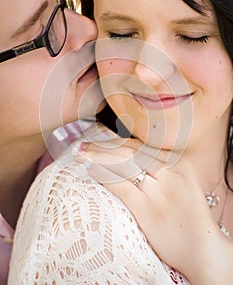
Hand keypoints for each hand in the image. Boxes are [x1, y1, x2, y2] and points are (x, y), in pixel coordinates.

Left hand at [73, 137, 232, 283]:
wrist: (203, 248)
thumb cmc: (187, 215)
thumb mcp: (181, 182)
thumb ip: (160, 167)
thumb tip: (127, 153)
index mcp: (179, 163)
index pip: (141, 145)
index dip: (116, 138)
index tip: (99, 134)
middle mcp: (171, 173)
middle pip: (130, 151)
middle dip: (103, 145)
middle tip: (84, 144)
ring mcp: (160, 191)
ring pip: (124, 164)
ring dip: (99, 156)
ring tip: (82, 153)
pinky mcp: (149, 210)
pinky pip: (121, 186)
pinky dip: (104, 175)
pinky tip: (91, 170)